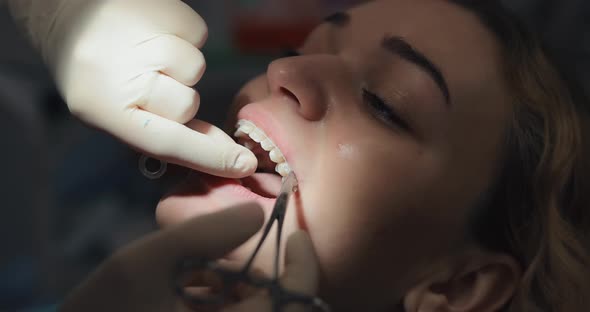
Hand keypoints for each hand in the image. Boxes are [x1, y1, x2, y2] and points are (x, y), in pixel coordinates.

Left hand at [14, 0, 256, 177]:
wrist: (69, 15)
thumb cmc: (98, 73)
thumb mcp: (114, 113)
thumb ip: (163, 134)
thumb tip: (221, 154)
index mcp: (101, 108)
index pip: (165, 142)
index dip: (207, 157)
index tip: (242, 165)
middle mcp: (117, 73)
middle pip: (186, 105)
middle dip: (179, 98)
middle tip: (151, 81)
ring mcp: (138, 38)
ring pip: (194, 67)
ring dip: (180, 64)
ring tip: (147, 50)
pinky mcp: (158, 10)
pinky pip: (197, 34)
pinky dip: (184, 36)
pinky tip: (154, 31)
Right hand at [59, 204, 319, 311]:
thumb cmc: (105, 309)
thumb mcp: (148, 262)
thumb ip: (204, 234)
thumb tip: (256, 214)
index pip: (293, 303)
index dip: (303, 267)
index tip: (298, 236)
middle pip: (283, 309)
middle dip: (273, 274)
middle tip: (251, 244)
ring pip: (258, 311)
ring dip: (246, 286)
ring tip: (206, 267)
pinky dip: (227, 298)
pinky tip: (195, 286)